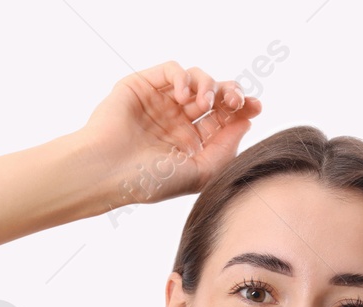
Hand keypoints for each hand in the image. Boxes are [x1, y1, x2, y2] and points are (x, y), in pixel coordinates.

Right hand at [76, 59, 263, 204]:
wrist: (108, 171)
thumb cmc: (149, 180)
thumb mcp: (199, 173)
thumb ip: (226, 150)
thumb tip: (245, 122)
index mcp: (190, 144)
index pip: (223, 120)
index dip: (241, 110)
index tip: (254, 107)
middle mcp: (176, 122)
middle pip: (214, 96)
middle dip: (230, 94)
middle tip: (235, 101)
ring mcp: (160, 103)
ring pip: (196, 79)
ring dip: (208, 86)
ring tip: (204, 102)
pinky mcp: (143, 86)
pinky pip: (172, 70)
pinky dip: (184, 77)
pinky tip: (184, 97)